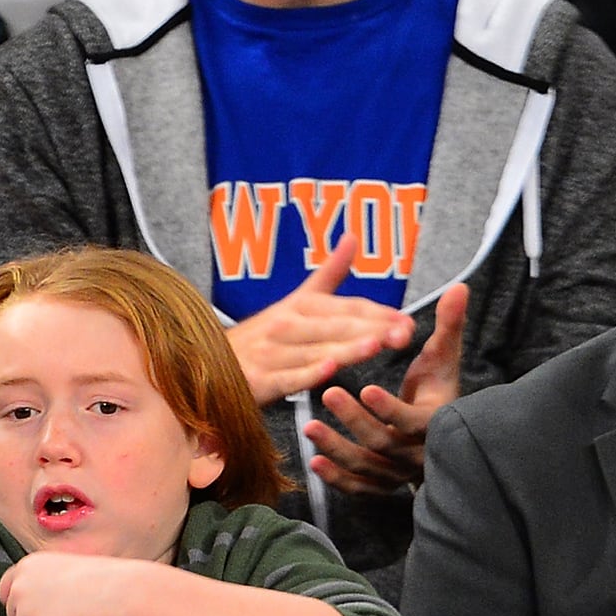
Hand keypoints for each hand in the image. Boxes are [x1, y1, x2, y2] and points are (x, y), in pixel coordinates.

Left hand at [0, 552, 127, 615]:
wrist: (115, 594)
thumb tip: (45, 606)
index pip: (6, 589)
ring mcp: (23, 613)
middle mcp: (18, 589)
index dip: (18, 604)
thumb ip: (47, 584)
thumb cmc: (105, 582)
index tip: (29, 613)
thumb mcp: (68, 570)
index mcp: (27, 567)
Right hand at [225, 233, 415, 404]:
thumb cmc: (262, 336)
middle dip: (371, 330)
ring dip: (346, 349)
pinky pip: (287, 377)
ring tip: (375, 345)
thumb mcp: (296, 301)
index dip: (378, 314)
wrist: (207, 360)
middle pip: (335, 327)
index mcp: (300, 306)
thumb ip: (329, 273)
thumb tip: (352, 236)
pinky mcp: (259, 379)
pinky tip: (327, 371)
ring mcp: (271, 352)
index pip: (346, 308)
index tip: (408, 322)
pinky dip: (306, 374)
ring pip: (316, 351)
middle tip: (403, 334)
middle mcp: (286, 325)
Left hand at [300, 283, 466, 495]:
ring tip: (308, 426)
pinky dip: (336, 478)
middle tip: (328, 394)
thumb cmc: (435, 389)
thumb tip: (460, 287)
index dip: (390, 407)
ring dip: (336, 448)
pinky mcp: (379, 485)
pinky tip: (314, 462)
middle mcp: (417, 453)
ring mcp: (397, 472)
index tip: (366, 387)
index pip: (413, 421)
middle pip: (384, 442)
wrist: (436, 435)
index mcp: (435, 422)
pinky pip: (357, 487)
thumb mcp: (442, 359)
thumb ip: (448, 326)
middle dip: (355, 420)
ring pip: (366, 466)